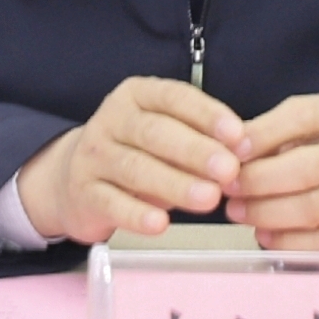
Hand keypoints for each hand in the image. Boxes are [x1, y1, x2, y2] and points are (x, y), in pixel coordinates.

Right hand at [18, 76, 249, 244]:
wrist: (73, 178)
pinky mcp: (83, 193)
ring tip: (209, 199)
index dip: (207, 114)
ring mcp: (93, 156)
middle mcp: (112, 120)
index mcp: (137, 95)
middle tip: (229, 171)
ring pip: (136, 168)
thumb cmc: (137, 152)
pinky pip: (111, 203)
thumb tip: (245, 151)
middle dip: (196, 151)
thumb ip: (202, 138)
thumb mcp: (167, 134)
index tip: (238, 135)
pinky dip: (137, 215)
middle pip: (155, 132)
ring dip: (175, 184)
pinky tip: (161, 223)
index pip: (174, 97)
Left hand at [223, 94, 318, 250]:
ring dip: (265, 213)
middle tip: (228, 187)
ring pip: (311, 209)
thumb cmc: (308, 150)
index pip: (302, 118)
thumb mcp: (289, 128)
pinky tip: (262, 233)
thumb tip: (227, 150)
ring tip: (236, 211)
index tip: (231, 150)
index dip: (263, 135)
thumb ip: (260, 135)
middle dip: (258, 181)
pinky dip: (284, 241)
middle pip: (307, 170)